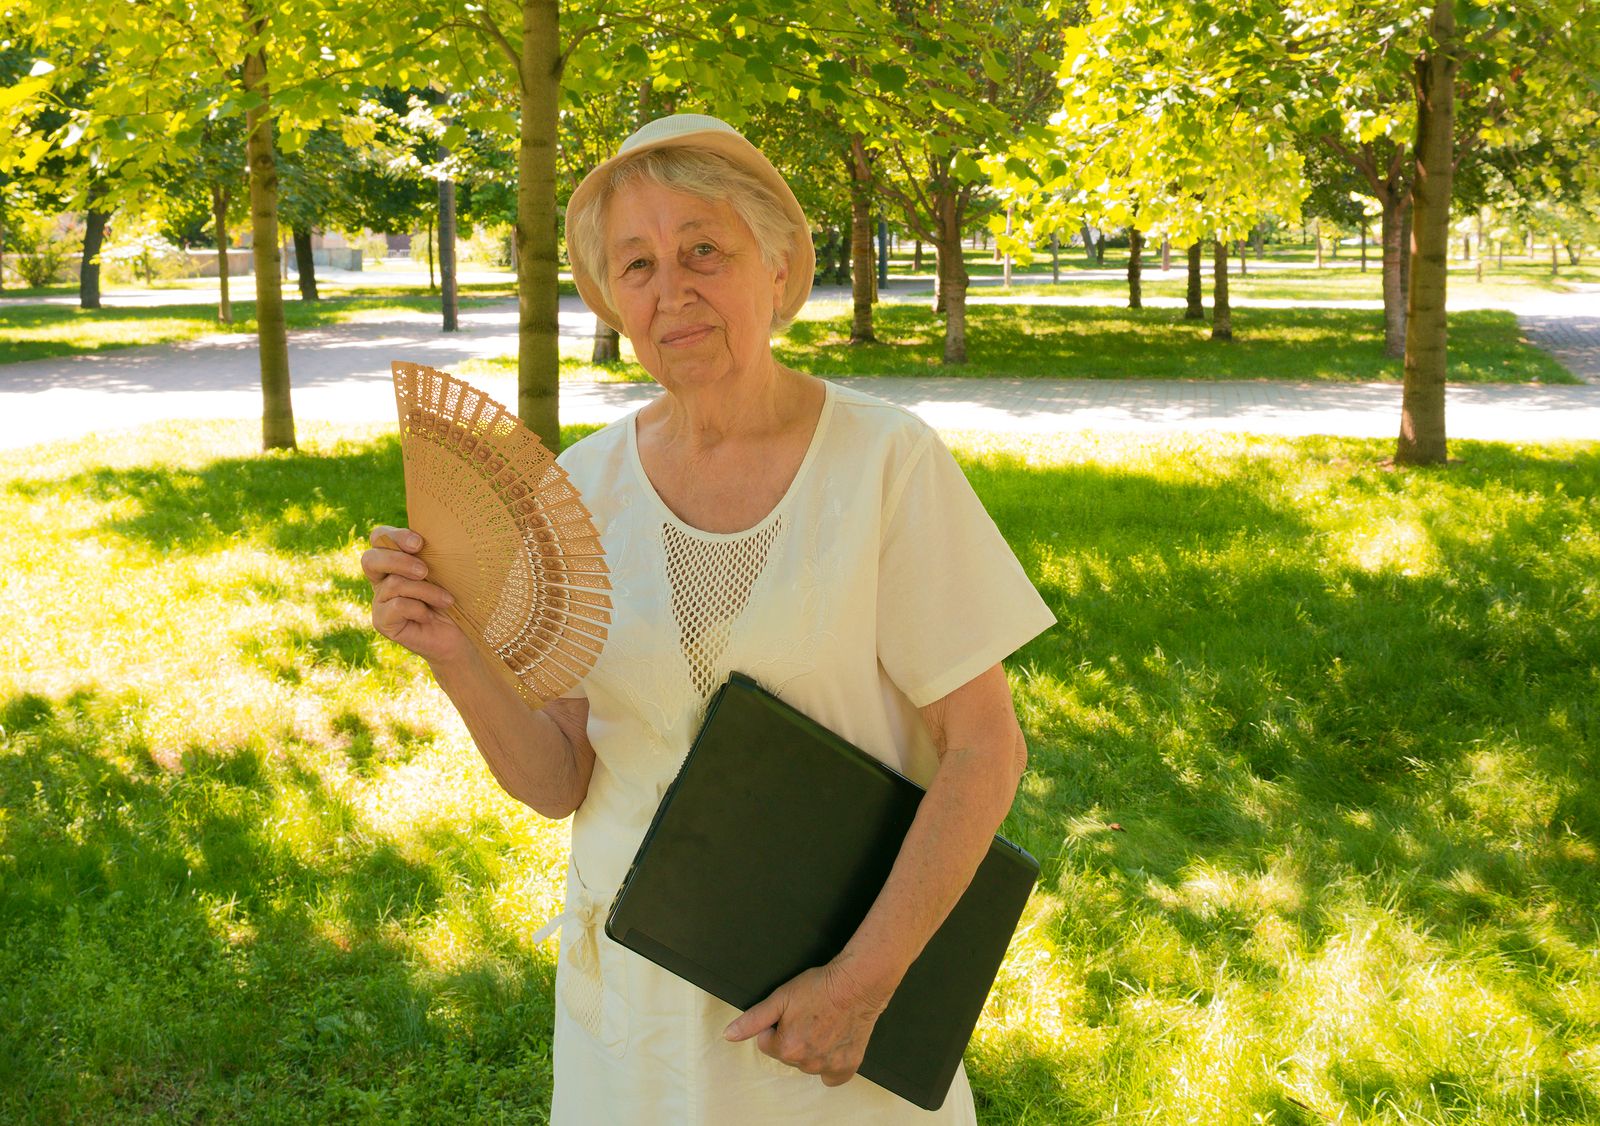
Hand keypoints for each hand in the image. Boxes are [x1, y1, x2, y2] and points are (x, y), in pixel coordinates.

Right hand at [361, 524, 470, 665]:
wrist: (461, 635)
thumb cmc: (457, 598)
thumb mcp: (448, 571)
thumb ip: (435, 553)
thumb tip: (437, 532)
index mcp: (396, 559)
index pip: (380, 537)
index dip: (395, 536)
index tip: (420, 543)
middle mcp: (383, 579)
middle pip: (370, 558)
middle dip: (397, 560)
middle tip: (424, 570)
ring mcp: (380, 601)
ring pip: (394, 584)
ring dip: (426, 591)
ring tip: (446, 600)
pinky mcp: (382, 621)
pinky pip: (397, 606)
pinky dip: (419, 609)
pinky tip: (429, 616)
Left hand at [723, 960, 890, 1086]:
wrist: (856, 984)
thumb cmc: (820, 987)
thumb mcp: (780, 998)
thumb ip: (753, 1020)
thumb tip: (729, 1035)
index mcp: (787, 1047)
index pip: (767, 1042)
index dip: (776, 1024)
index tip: (792, 1011)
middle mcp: (807, 1063)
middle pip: (788, 1054)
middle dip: (793, 1037)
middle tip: (809, 1015)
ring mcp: (829, 1066)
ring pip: (809, 1063)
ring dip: (811, 1048)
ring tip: (823, 1023)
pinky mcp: (848, 1066)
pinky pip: (832, 1077)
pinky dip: (831, 1064)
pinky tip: (833, 1044)